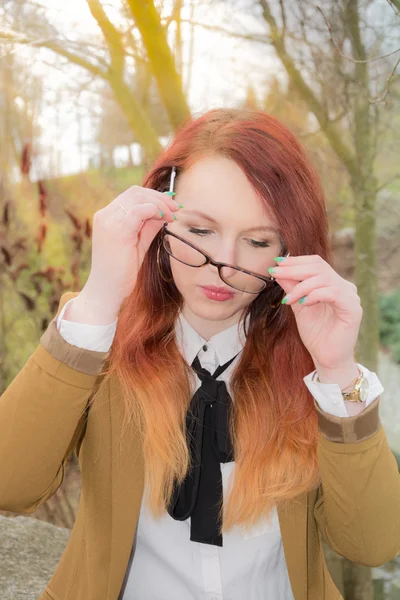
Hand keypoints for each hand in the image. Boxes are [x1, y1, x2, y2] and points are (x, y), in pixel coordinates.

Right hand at [82, 185, 180, 313]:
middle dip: (160, 197)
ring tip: (173, 215)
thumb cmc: (121, 272)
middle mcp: (105, 215)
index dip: (154, 197)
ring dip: (160, 203)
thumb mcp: (139, 243)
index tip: (171, 205)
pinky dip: (155, 210)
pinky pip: (139, 210)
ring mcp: (109, 221)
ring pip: (138, 197)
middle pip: (135, 192)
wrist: (106, 291)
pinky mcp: (117, 230)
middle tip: (176, 208)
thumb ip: (149, 226)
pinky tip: (165, 218)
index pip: (132, 196)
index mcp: (107, 217)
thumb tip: (165, 212)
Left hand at [269, 255, 361, 371]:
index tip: (276, 264)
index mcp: (333, 283)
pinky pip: (334, 293)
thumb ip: (291, 288)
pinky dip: (315, 295)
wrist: (326, 358)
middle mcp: (344, 287)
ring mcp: (351, 296)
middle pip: (319, 267)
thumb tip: (277, 269)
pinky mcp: (354, 309)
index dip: (295, 261)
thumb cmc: (316, 334)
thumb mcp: (298, 306)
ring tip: (289, 299)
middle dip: (294, 269)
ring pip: (324, 278)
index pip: (316, 263)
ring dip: (301, 286)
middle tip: (276, 273)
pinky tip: (304, 303)